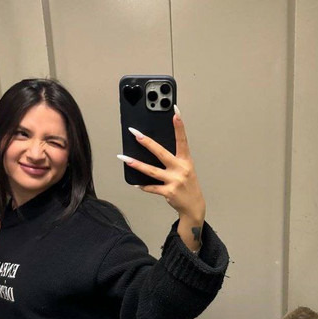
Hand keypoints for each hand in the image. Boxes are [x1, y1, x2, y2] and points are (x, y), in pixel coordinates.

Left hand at [118, 108, 205, 251]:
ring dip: (136, 164)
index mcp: (186, 160)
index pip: (182, 140)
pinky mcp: (168, 192)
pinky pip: (152, 187)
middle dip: (146, 142)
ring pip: (151, 170)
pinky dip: (143, 186)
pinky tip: (135, 183)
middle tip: (134, 133)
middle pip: (161, 152)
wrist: (194, 206)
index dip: (179, 125)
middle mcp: (181, 169)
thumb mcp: (186, 169)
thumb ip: (173, 159)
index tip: (175, 112)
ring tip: (124, 157)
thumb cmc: (188, 185)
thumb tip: (154, 149)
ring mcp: (174, 181)